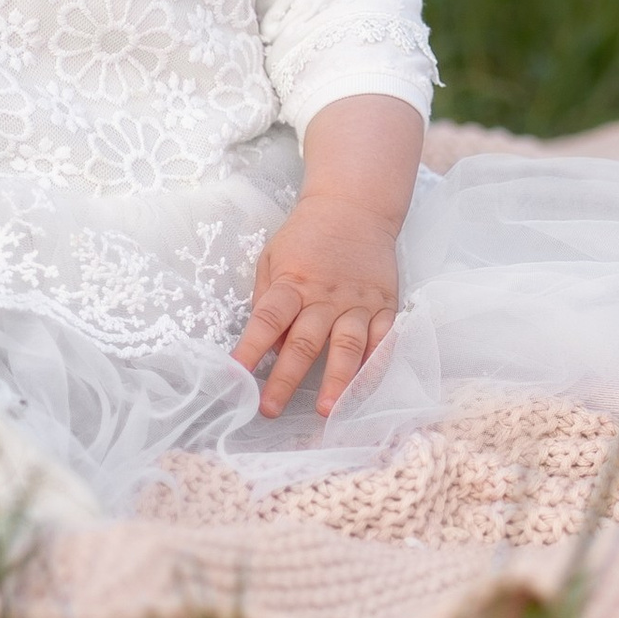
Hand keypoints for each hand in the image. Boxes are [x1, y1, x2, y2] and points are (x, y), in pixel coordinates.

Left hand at [233, 194, 399, 418]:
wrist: (355, 207)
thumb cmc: (306, 236)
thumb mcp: (273, 256)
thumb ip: (267, 298)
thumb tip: (269, 344)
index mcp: (293, 283)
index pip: (267, 320)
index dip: (249, 348)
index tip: (234, 375)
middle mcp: (325, 296)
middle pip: (304, 342)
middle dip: (286, 378)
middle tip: (270, 409)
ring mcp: (358, 302)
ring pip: (347, 346)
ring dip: (337, 380)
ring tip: (327, 410)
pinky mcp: (384, 304)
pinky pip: (383, 338)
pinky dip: (376, 364)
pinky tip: (368, 387)